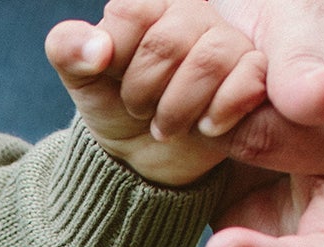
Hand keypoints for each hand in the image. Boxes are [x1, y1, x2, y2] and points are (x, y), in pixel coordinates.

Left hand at [48, 0, 269, 187]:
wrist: (146, 155)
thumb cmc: (116, 106)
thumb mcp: (84, 81)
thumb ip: (69, 51)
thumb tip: (97, 50)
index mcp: (151, 6)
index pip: (132, 12)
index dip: (117, 57)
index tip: (114, 77)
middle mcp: (194, 14)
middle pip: (167, 44)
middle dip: (141, 92)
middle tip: (140, 109)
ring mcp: (229, 43)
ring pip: (208, 61)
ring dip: (175, 110)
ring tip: (165, 125)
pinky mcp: (254, 75)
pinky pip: (247, 81)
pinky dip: (218, 114)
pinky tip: (205, 127)